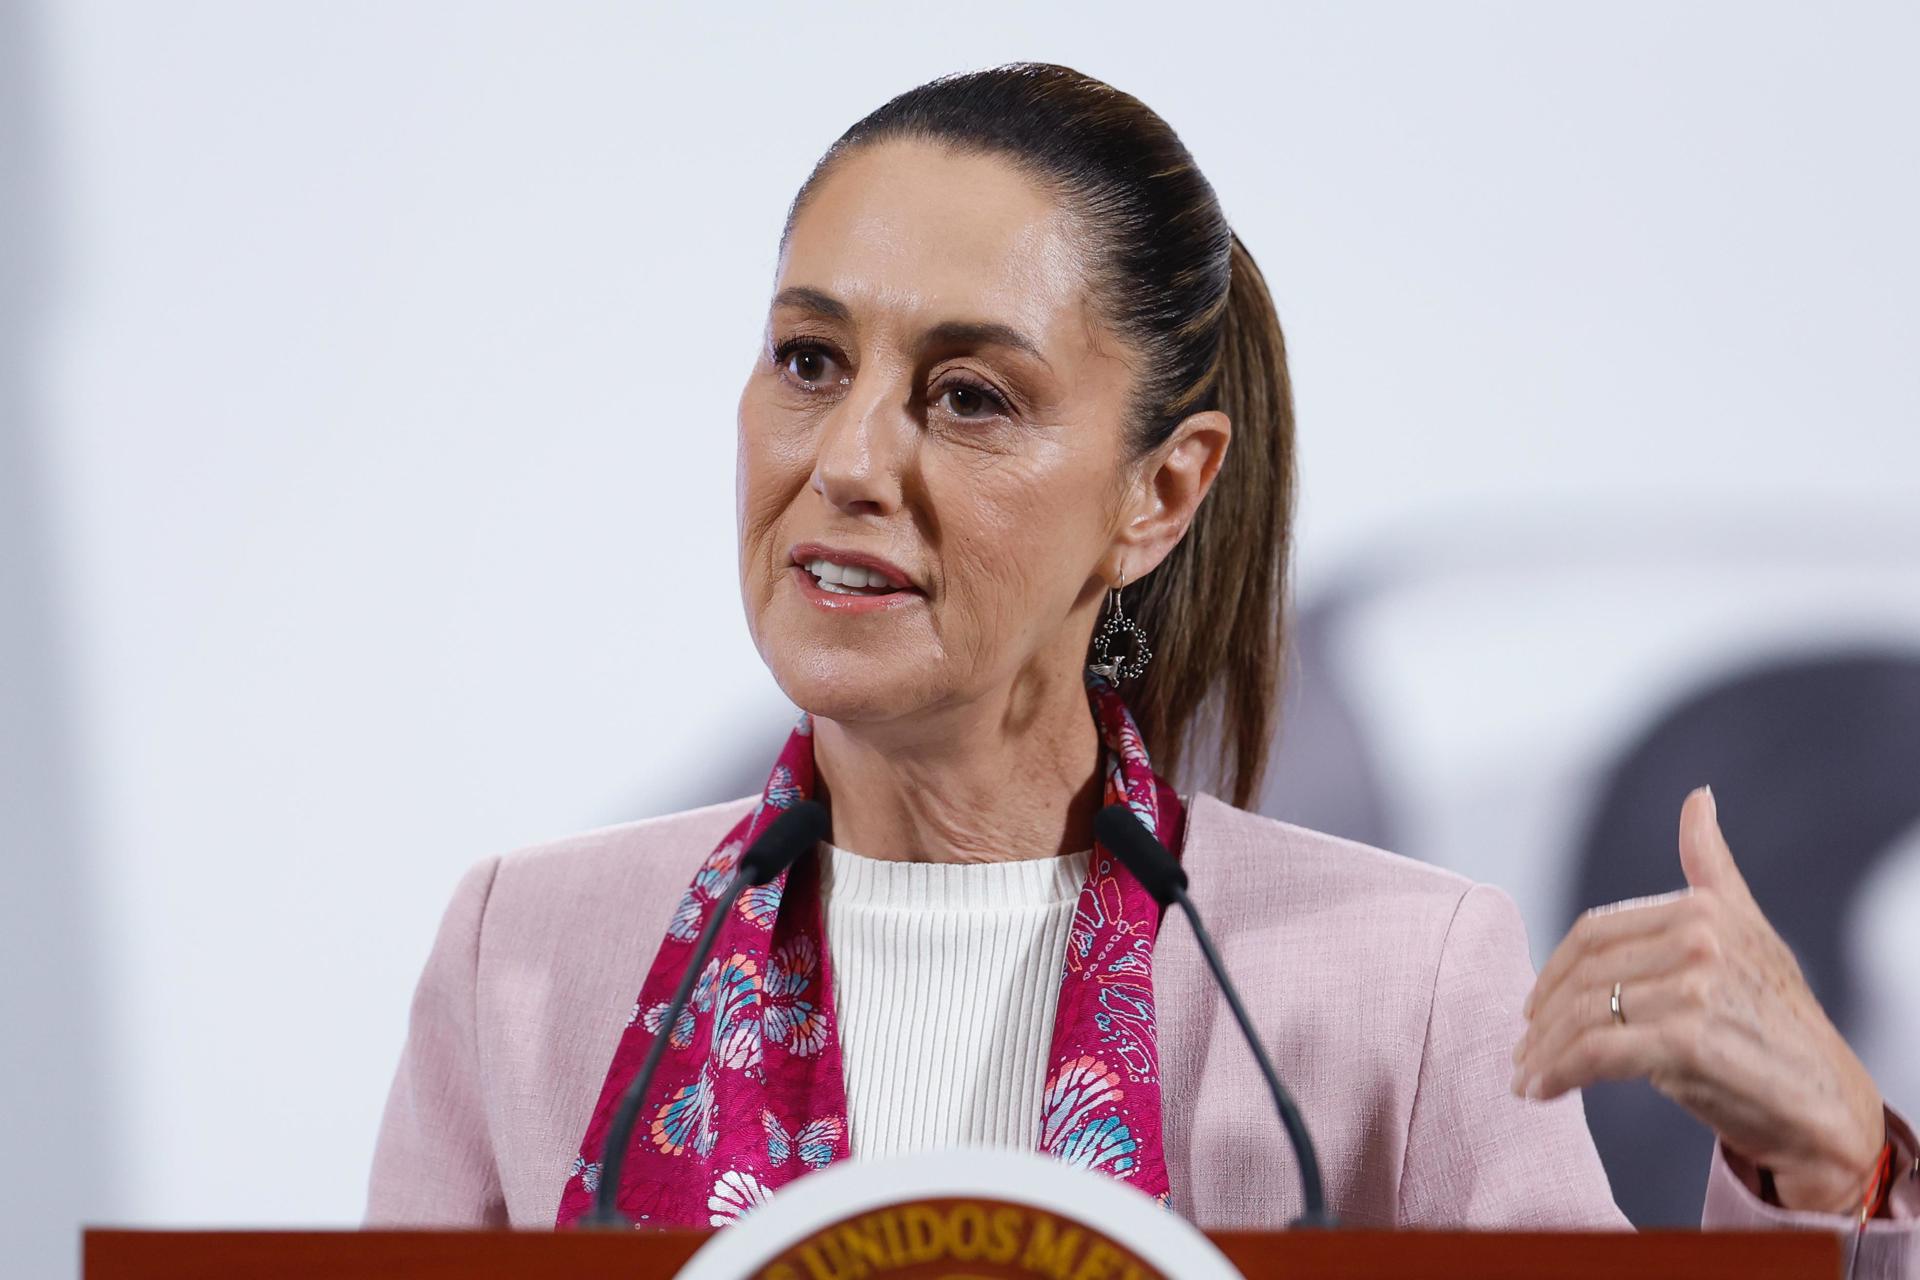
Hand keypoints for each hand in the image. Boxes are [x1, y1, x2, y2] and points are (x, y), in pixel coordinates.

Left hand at [1512, 786, 1886, 1213]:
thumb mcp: (1747, 931)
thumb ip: (1710, 868)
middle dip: (1543, 1018)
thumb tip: (1697, 797)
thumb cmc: (1777, 1018)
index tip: (1533, 1007)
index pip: (1594, 932)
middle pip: (1583, 975)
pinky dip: (1558, 1073)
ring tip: (1525, 1076)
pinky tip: (1539, 1091)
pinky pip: (1595, 1052)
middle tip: (1520, 1051)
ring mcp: (1694, 989)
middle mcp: (1699, 939)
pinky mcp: (1688, 1042)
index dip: (1553, 971)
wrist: (1827, 1102)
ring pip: (1583, 1016)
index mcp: (1702, 908)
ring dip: (1543, 1052)